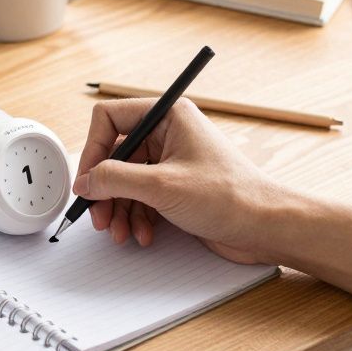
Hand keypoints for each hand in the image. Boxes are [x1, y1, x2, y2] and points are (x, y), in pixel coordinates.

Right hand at [72, 98, 289, 263]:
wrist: (266, 227)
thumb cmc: (231, 196)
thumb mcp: (161, 186)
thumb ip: (114, 179)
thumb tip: (84, 180)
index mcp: (168, 116)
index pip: (110, 119)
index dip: (93, 149)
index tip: (87, 179)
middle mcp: (168, 134)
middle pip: (115, 155)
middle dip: (105, 189)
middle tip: (99, 215)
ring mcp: (172, 161)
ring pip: (125, 180)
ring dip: (119, 209)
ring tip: (121, 232)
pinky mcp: (176, 187)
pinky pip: (141, 197)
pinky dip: (137, 217)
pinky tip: (143, 234)